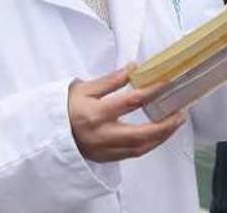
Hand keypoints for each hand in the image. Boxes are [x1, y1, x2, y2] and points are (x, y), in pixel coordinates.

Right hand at [68, 65, 187, 162]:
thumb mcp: (83, 88)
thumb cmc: (63, 108)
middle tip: (181, 114)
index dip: (151, 91)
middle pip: (141, 134)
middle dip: (165, 125)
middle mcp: (101, 135)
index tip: (166, 83)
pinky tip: (158, 135)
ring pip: (140, 148)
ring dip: (161, 137)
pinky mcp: (105, 158)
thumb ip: (110, 81)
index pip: (130, 102)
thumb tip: (133, 69)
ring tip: (174, 124)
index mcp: (95, 113)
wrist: (46, 133)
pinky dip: (148, 144)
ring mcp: (104, 149)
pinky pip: (133, 154)